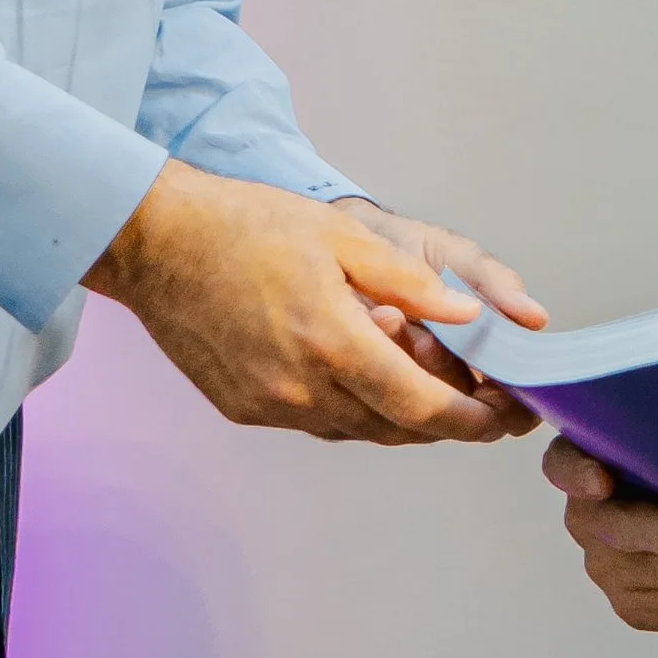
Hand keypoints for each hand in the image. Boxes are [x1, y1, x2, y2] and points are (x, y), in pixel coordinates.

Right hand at [88, 166, 516, 442]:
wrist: (153, 242)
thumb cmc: (243, 226)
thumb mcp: (340, 237)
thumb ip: (409, 284)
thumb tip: (468, 315)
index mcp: (331, 343)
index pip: (422, 407)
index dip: (472, 420)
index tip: (505, 418)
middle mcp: (300, 390)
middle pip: (396, 429)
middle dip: (448, 422)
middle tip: (485, 406)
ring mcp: (268, 406)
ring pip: (358, 430)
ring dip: (400, 416)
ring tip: (429, 383)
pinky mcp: (243, 409)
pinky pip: (318, 422)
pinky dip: (353, 408)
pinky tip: (366, 378)